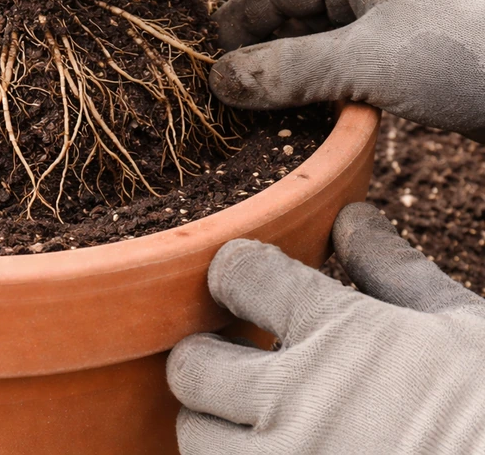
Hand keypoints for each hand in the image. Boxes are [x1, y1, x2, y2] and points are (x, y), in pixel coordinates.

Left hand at [167, 203, 484, 454]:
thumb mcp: (461, 326)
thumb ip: (395, 270)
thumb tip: (354, 219)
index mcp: (334, 331)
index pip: (239, 272)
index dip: (240, 272)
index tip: (250, 282)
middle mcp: (292, 397)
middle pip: (192, 363)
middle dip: (211, 356)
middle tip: (242, 359)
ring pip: (195, 436)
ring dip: (216, 423)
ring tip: (258, 421)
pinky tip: (282, 454)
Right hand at [209, 0, 484, 141]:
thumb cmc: (466, 59)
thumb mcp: (366, 62)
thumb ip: (287, 70)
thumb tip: (217, 80)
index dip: (235, 19)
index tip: (204, 59)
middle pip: (296, 11)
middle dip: (260, 49)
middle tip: (226, 92)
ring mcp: (401, 19)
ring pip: (323, 42)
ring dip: (291, 73)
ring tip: (259, 109)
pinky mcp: (418, 55)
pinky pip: (352, 65)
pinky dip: (324, 88)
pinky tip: (311, 118)